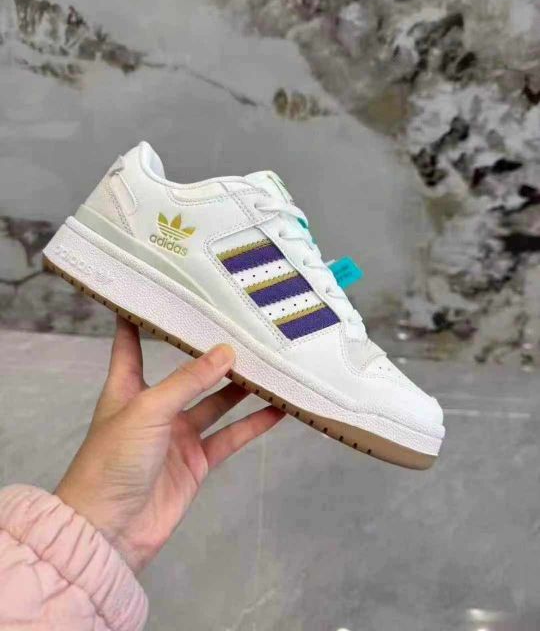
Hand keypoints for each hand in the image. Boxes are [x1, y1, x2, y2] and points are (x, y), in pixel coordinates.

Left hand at [55, 316, 283, 572]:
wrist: (110, 530)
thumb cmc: (114, 459)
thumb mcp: (148, 409)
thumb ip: (189, 380)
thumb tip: (227, 351)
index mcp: (127, 387)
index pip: (131, 342)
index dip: (140, 317)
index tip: (159, 291)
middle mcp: (154, 406)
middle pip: (186, 372)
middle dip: (210, 353)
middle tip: (241, 327)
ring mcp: (178, 435)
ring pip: (215, 403)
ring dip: (240, 387)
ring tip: (269, 362)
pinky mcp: (198, 462)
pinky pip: (230, 437)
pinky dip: (254, 425)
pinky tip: (278, 409)